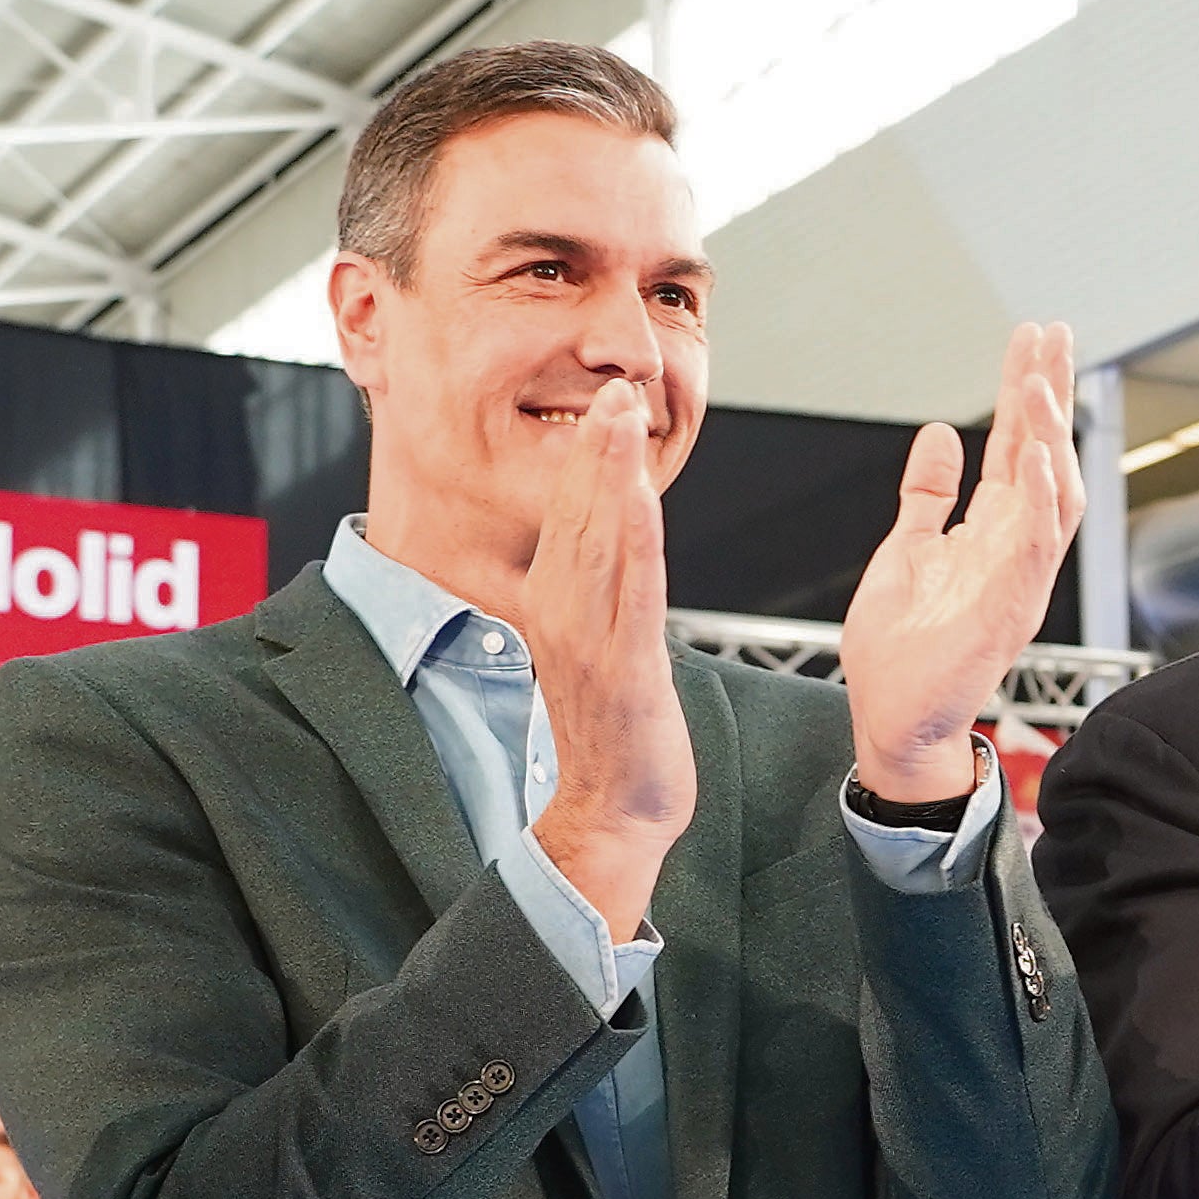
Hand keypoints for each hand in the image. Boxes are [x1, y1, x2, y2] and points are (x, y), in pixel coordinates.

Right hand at [526, 383, 692, 939]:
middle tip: (612, 389)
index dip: (587, 458)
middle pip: (577, 517)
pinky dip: (633, 545)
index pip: (570, 517)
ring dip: (608, 478)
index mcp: (558, 605)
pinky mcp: (622, 673)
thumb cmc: (614, 728)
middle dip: (596, 450)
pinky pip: (629, 597)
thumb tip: (613, 539)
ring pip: (597, 545)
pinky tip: (640, 501)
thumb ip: (601, 590)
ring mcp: (589, 643)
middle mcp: (563, 615)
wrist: (613, 809)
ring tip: (618, 421)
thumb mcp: (600, 644)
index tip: (603, 402)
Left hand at [839, 322, 1080, 805]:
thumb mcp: (906, 551)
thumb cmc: (901, 651)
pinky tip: (1033, 453)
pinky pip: (1034, 546)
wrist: (893, 722)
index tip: (1032, 339)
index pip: (1016, 449)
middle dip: (1052, 395)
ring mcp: (1018, 581)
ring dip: (1050, 437)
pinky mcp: (1008, 611)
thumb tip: (939, 437)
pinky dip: (1037, 498)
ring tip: (1043, 382)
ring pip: (1053, 495)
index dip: (1025, 394)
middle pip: (1046, 458)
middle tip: (1055, 334)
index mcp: (991, 535)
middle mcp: (1015, 552)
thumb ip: (927, 496)